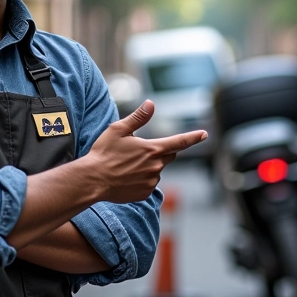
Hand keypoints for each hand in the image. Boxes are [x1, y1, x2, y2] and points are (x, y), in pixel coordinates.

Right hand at [86, 100, 206, 202]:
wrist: (92, 180)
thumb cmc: (104, 153)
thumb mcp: (119, 130)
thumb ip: (138, 117)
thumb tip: (151, 104)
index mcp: (152, 149)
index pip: (180, 142)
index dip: (194, 137)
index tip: (205, 134)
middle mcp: (156, 167)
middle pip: (168, 156)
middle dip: (160, 151)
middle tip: (139, 151)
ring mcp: (151, 181)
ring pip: (157, 170)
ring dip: (148, 166)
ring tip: (126, 166)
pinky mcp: (144, 193)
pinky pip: (148, 184)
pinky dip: (141, 179)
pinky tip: (125, 177)